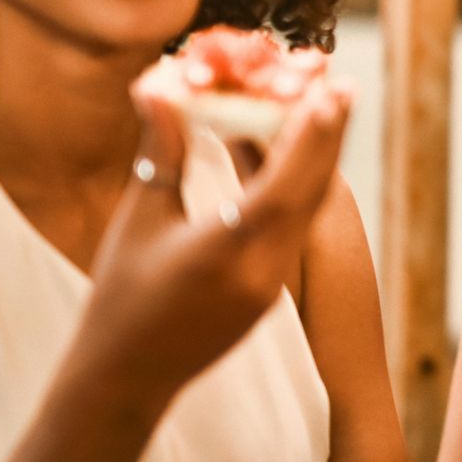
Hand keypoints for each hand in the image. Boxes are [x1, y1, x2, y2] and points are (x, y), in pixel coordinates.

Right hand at [71, 77, 352, 404]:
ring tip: (330, 108)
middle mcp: (261, 271)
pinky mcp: (272, 290)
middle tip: (341, 84)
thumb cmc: (120, 297)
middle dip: (327, 136)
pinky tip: (298, 156)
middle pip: (309, 193)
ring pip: (307, 209)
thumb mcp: (139, 220)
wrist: (126, 378)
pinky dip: (299, 186)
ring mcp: (272, 284)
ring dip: (319, 158)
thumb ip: (160, 151)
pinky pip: (294, 227)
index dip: (308, 137)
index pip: (282, 187)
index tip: (327, 92)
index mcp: (224, 253)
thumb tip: (161, 83)